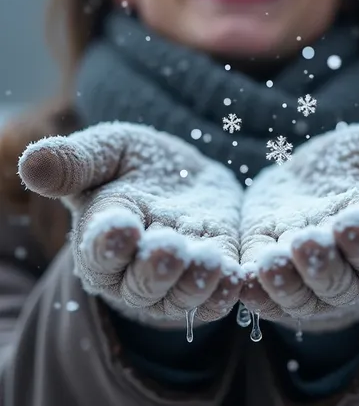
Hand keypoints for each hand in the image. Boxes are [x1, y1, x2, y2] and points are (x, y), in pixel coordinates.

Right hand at [19, 122, 243, 323]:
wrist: (182, 174)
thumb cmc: (134, 163)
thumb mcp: (108, 149)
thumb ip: (75, 160)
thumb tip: (31, 163)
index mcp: (102, 233)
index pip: (99, 248)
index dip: (108, 241)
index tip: (121, 227)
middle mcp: (133, 266)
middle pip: (139, 283)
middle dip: (154, 269)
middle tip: (170, 248)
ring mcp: (175, 276)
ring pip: (180, 295)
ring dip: (195, 283)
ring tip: (211, 262)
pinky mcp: (212, 272)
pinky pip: (216, 294)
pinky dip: (227, 291)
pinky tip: (240, 277)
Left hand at [240, 122, 358, 329]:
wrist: (311, 178)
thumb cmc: (358, 165)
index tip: (349, 225)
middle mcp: (348, 265)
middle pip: (338, 279)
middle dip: (322, 265)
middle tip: (305, 243)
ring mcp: (307, 276)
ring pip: (300, 294)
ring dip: (285, 283)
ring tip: (269, 264)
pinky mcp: (270, 271)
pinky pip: (265, 293)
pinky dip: (255, 292)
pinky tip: (241, 281)